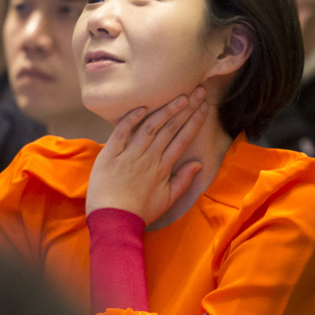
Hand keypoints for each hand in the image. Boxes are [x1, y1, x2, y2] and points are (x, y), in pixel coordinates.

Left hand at [85, 89, 209, 223]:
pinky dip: (132, 119)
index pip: (182, 139)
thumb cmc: (139, 213)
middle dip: (186, 109)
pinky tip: (143, 107)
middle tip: (198, 92)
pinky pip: (122, 132)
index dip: (194, 121)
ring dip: (166, 110)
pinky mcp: (110, 154)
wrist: (113, 222)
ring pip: (151, 127)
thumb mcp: (167, 201)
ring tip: (180, 96)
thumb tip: (198, 163)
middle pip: (170, 128)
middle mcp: (149, 158)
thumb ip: (183, 181)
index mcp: (163, 168)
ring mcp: (129, 155)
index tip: (204, 107)